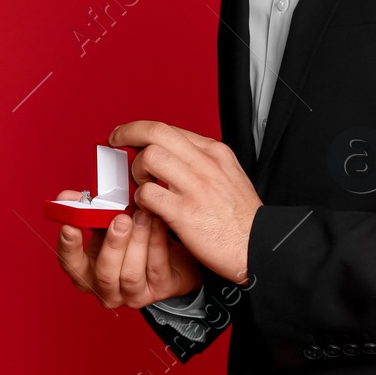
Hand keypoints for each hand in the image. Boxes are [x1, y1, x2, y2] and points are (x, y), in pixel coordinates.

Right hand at [55, 195, 202, 308]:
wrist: (170, 256)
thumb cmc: (131, 239)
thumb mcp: (106, 226)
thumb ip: (89, 212)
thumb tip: (70, 197)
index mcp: (87, 273)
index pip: (71, 265)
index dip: (68, 246)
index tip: (70, 225)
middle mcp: (107, 290)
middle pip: (104, 274)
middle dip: (113, 245)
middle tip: (120, 219)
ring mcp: (133, 295)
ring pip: (131, 274)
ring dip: (137, 241)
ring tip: (142, 216)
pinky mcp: (160, 291)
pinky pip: (156, 268)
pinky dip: (156, 243)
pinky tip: (157, 223)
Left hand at [112, 120, 261, 285]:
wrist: (259, 246)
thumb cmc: (242, 219)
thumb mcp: (229, 176)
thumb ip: (202, 163)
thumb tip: (174, 156)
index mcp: (214, 153)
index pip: (170, 128)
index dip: (142, 130)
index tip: (129, 135)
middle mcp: (204, 163)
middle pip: (156, 132)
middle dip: (128, 133)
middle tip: (116, 142)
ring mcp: (195, 187)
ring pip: (149, 157)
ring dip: (136, 172)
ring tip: (142, 185)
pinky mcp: (184, 212)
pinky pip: (147, 194)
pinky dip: (140, 201)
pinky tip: (147, 209)